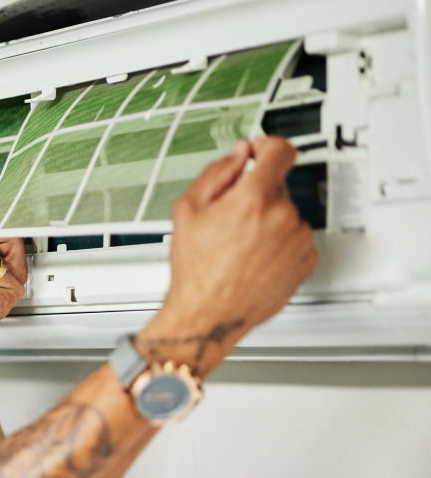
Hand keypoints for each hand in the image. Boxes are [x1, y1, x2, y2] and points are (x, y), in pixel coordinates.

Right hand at [139, 137, 318, 374]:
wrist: (209, 313)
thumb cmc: (195, 269)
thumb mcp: (188, 210)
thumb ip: (217, 172)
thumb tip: (238, 154)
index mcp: (253, 198)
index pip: (280, 151)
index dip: (268, 145)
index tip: (261, 151)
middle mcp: (282, 216)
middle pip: (278, 185)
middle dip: (256, 193)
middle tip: (231, 217)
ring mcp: (298, 239)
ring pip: (287, 212)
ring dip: (269, 219)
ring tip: (241, 244)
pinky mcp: (307, 260)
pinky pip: (296, 238)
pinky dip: (280, 242)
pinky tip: (255, 257)